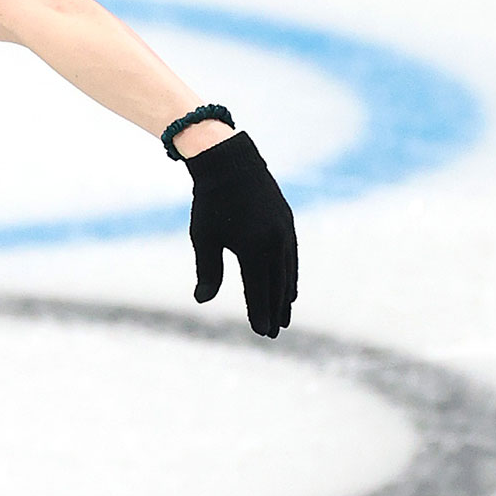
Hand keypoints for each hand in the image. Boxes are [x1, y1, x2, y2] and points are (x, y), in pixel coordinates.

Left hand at [185, 131, 297, 335]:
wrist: (231, 162)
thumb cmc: (211, 202)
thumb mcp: (204, 238)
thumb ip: (208, 271)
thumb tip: (202, 300)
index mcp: (254, 249)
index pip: (258, 290)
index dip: (259, 313)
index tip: (261, 332)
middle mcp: (275, 242)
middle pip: (276, 285)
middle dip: (274, 311)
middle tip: (273, 333)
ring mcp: (284, 232)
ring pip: (288, 272)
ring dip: (286, 296)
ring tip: (284, 316)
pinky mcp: (287, 223)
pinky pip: (292, 256)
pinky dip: (292, 275)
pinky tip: (290, 288)